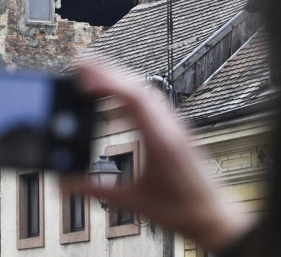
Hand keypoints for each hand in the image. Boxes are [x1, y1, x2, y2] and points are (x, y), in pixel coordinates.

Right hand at [66, 63, 251, 252]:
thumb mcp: (133, 202)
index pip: (132, 97)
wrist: (214, 217)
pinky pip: (152, 101)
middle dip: (108, 71)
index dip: (106, 81)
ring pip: (146, 91)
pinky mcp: (176, 130)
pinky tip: (116, 97)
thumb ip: (96, 190)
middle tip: (81, 63)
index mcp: (161, 140)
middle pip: (138, 86)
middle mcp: (170, 127)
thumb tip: (66, 182)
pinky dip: (130, 91)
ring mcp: (175, 126)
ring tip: (94, 75)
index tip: (84, 72)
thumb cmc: (182, 210)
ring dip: (120, 78)